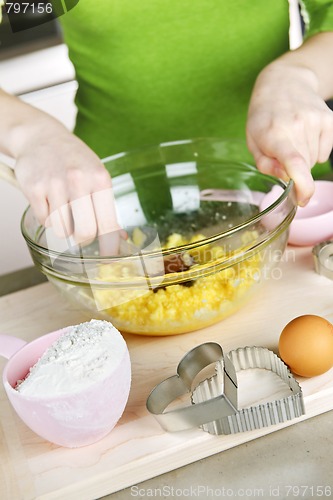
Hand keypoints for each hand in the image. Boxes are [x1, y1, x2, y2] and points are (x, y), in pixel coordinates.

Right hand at [14, 121, 120, 246]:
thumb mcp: (97, 177)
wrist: (41, 136)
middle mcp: (79, 181)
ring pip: (62, 230)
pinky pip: (44, 221)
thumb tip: (121, 239)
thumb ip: (107, 209)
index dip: (109, 248)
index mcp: (100, 179)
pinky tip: (49, 199)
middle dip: (84, 240)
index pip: (107, 225)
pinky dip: (48, 217)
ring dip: (63, 226)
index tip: (110, 262)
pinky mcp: (34, 188)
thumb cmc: (74, 160)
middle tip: (81, 233)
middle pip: (84, 233)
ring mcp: (54, 184)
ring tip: (63, 205)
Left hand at [246, 61, 332, 205]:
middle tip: (283, 149)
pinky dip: (316, 150)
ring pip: (315, 161)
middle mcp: (298, 126)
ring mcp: (317, 121)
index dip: (302, 186)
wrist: (284, 83)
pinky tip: (305, 134)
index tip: (302, 199)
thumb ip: (266, 164)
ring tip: (293, 138)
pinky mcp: (330, 120)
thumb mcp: (253, 141)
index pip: (294, 162)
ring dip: (305, 158)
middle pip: (304, 168)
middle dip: (294, 169)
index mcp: (274, 134)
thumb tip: (285, 177)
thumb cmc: (264, 117)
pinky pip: (325, 153)